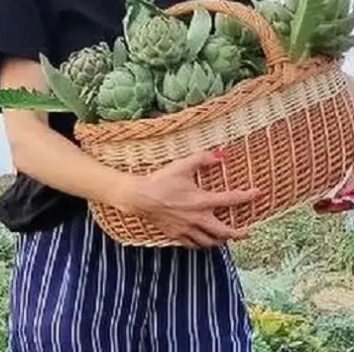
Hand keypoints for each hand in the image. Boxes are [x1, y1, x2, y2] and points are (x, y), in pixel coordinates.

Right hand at [116, 147, 261, 247]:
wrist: (140, 197)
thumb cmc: (160, 180)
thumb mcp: (182, 166)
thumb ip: (202, 159)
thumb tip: (221, 154)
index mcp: (202, 200)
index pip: (231, 199)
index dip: (247, 196)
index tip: (258, 194)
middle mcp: (197, 218)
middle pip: (224, 232)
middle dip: (238, 233)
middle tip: (246, 232)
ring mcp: (187, 228)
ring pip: (210, 241)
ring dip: (221, 240)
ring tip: (225, 238)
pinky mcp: (176, 234)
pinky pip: (193, 244)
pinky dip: (202, 244)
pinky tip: (203, 240)